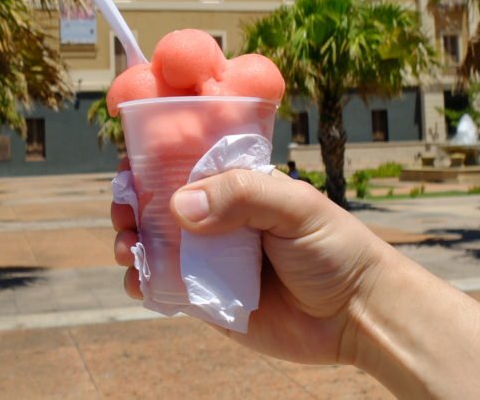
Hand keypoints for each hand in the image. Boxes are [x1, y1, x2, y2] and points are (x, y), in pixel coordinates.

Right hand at [111, 168, 391, 364]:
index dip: (150, 163)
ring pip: (154, 245)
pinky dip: (142, 283)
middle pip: (158, 205)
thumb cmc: (335, 249)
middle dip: (130, 204)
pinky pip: (163, 289)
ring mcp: (210, 260)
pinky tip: (137, 280)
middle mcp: (218, 220)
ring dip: (130, 242)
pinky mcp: (207, 300)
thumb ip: (241, 195)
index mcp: (237, 187)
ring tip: (129, 247)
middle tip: (124, 212)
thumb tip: (179, 204)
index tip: (129, 166)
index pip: (184, 165)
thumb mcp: (295, 206)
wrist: (356, 316)